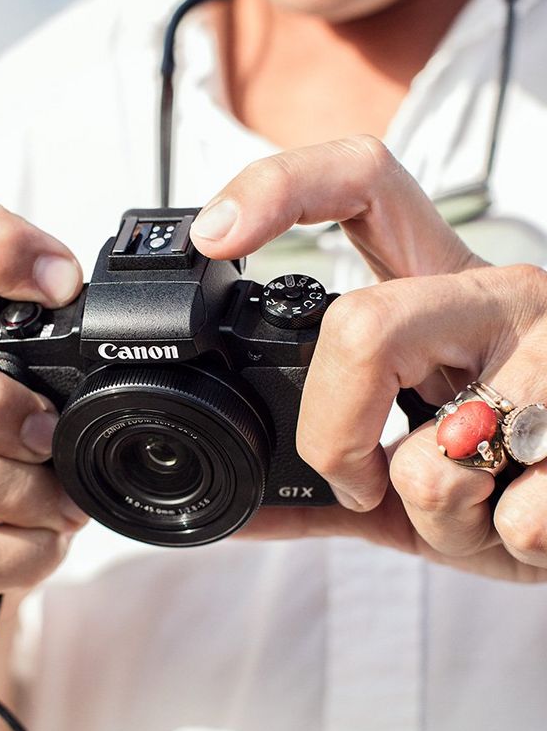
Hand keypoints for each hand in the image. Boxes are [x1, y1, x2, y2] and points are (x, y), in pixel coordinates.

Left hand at [190, 136, 546, 581]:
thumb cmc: (499, 481)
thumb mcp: (404, 473)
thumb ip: (325, 483)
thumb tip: (237, 509)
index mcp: (440, 290)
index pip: (362, 184)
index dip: (279, 190)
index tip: (216, 236)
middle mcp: (498, 296)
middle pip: (361, 329)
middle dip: (333, 439)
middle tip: (358, 483)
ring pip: (436, 459)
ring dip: (444, 521)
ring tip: (483, 509)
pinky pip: (517, 518)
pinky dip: (504, 546)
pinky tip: (529, 521)